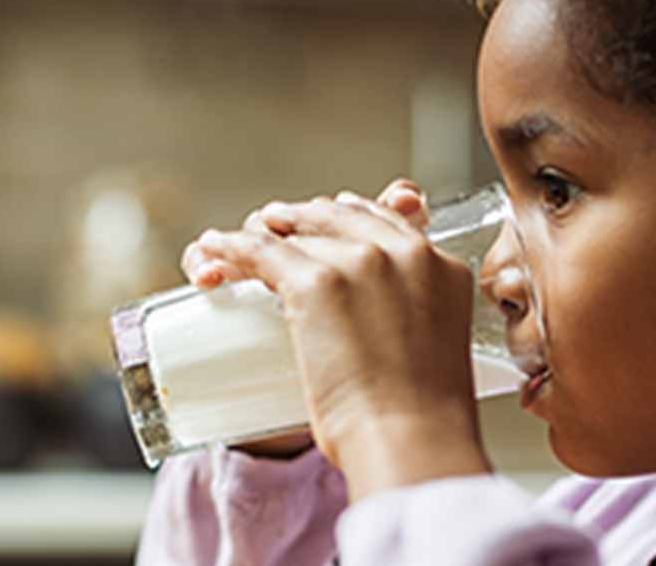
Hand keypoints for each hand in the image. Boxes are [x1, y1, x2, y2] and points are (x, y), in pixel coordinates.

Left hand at [184, 180, 489, 497]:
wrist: (411, 440)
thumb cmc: (423, 418)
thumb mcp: (435, 350)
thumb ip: (413, 322)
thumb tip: (380, 330)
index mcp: (441, 265)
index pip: (384, 219)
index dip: (344, 221)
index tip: (323, 231)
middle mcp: (403, 251)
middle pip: (336, 215)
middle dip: (302, 224)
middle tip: (277, 235)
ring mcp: (358, 261)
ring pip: (294, 231)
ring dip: (261, 235)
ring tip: (236, 247)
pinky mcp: (314, 281)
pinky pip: (258, 249)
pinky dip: (229, 248)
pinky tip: (214, 250)